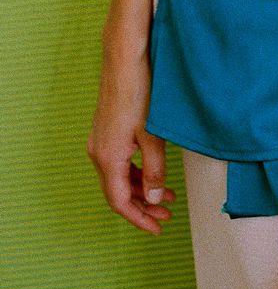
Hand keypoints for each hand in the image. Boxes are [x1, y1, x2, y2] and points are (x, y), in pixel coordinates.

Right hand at [87, 53, 175, 233]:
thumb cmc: (138, 93)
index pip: (120, 201)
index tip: (156, 228)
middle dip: (143, 206)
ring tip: (167, 196)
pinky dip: (136, 172)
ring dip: (141, 189)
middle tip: (166, 217)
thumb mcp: (152, 136)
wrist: (124, 60)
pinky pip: (119, 162)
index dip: (139, 218)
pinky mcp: (107, 131)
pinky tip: (153, 172)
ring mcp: (101, 142)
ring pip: (119, 177)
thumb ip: (156, 170)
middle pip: (118, 192)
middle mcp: (99, 153)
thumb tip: (157, 198)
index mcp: (108, 158)